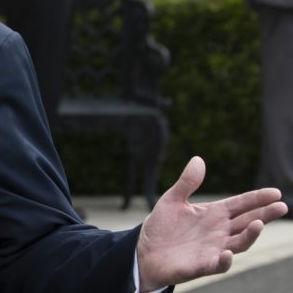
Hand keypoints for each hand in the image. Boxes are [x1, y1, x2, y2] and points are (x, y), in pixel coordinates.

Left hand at [136, 156, 287, 291]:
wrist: (146, 251)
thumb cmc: (162, 226)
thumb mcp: (172, 200)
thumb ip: (187, 182)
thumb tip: (198, 159)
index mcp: (214, 214)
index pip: (241, 204)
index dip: (257, 198)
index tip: (275, 192)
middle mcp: (219, 231)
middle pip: (247, 222)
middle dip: (265, 214)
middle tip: (281, 206)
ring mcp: (214, 249)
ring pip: (239, 243)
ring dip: (250, 235)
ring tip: (259, 223)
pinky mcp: (203, 265)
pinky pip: (219, 264)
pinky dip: (225, 260)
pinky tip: (226, 253)